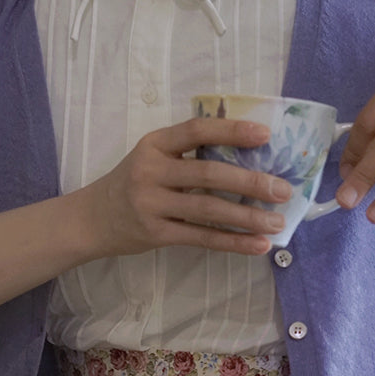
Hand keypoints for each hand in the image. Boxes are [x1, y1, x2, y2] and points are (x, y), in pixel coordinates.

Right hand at [80, 117, 293, 257]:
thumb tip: (247, 156)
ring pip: (208, 210)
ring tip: (277, 222)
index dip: (232, 130)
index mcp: (154, 144)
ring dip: (247, 216)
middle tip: (283, 190)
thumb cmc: (131, 183)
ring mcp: (151, 204)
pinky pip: (201, 238)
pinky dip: (233, 242)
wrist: (91, 219)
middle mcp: (150, 171)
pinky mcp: (155, 233)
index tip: (266, 134)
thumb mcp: (151, 157)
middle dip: (250, 182)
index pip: (196, 130)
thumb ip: (186, 153)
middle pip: (208, 174)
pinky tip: (257, 244)